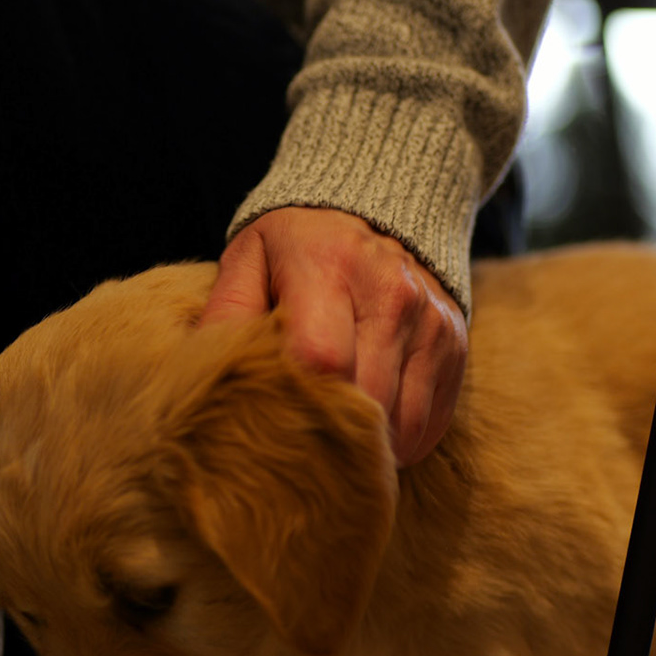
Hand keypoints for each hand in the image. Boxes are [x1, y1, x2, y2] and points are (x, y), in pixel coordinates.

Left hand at [202, 207, 466, 466]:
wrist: (379, 202)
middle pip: (366, 401)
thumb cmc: (297, 244)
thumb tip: (200, 376)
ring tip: (333, 445)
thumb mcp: (251, 258)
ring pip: (403, 423)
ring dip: (368, 449)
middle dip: (331, 437)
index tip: (276, 423)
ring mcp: (431, 322)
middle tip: (299, 453)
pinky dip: (399, 442)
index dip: (299, 403)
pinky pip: (431, 423)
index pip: (321, 357)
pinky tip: (370, 433)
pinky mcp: (455, 345)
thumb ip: (226, 313)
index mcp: (331, 267)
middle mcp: (392, 294)